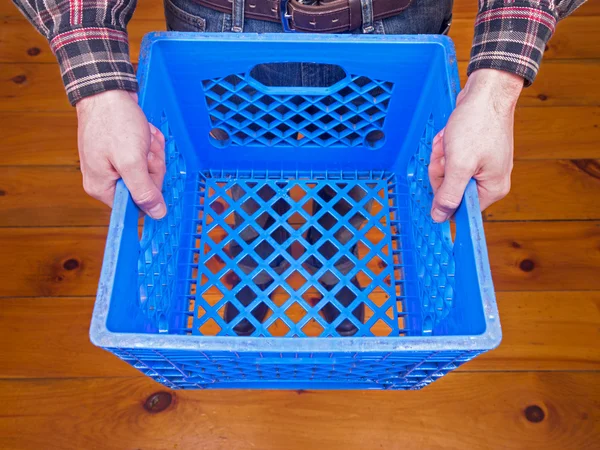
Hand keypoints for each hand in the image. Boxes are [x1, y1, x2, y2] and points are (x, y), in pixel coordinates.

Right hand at [76, 90, 166, 218]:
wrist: (107, 90)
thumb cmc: (114, 122)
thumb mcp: (132, 161)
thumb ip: (144, 190)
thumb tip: (157, 214)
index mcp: (102, 188)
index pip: (136, 206)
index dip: (150, 189)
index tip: (149, 169)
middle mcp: (105, 180)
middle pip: (145, 187)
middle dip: (152, 165)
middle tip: (145, 149)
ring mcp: (113, 165)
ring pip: (148, 171)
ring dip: (152, 153)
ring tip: (143, 138)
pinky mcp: (122, 153)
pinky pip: (145, 157)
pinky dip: (149, 145)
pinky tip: (145, 134)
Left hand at [428, 69, 522, 222]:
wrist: (486, 91)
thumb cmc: (477, 124)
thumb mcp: (459, 164)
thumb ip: (449, 194)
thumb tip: (440, 218)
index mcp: (492, 189)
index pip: (460, 209)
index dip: (444, 195)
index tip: (442, 176)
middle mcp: (490, 180)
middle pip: (450, 190)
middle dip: (441, 169)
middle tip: (446, 153)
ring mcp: (482, 166)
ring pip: (447, 173)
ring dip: (442, 156)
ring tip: (449, 141)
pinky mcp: (474, 152)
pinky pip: (451, 159)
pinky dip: (446, 147)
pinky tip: (449, 135)